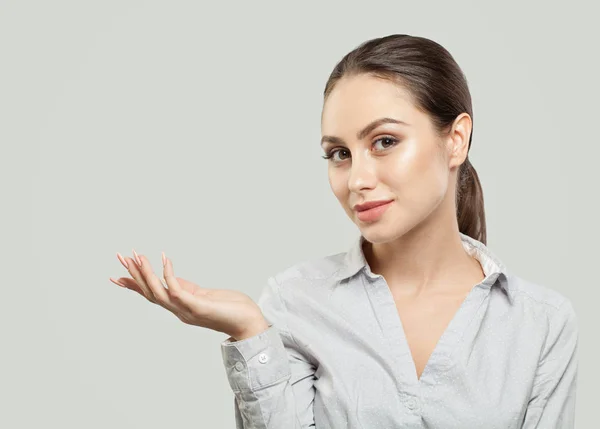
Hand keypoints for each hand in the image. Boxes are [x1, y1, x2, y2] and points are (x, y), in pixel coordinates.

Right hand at [109, 250, 266, 338]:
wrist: (250, 324)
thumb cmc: (232, 309)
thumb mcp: (205, 295)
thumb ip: (188, 289)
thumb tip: (173, 281)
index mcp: (180, 307)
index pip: (152, 294)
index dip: (134, 285)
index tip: (116, 275)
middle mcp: (179, 310)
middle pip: (149, 292)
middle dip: (133, 274)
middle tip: (120, 256)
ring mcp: (186, 310)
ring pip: (158, 291)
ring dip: (146, 274)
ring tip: (137, 256)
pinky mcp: (197, 306)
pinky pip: (177, 288)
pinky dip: (168, 274)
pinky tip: (165, 258)